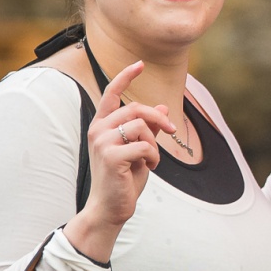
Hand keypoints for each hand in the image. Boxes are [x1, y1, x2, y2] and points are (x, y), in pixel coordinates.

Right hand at [65, 61, 169, 262]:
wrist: (111, 207)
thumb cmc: (124, 179)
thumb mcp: (140, 150)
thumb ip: (148, 129)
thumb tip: (161, 108)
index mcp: (102, 125)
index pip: (111, 94)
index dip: (125, 77)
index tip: (139, 63)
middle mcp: (98, 129)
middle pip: (136, 109)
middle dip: (159, 120)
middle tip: (172, 131)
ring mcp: (102, 142)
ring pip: (142, 127)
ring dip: (155, 144)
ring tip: (151, 159)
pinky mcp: (111, 156)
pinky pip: (145, 146)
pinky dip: (154, 157)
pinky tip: (148, 168)